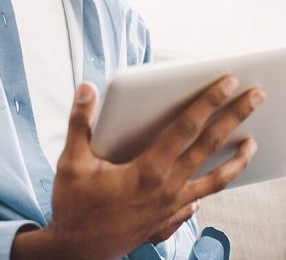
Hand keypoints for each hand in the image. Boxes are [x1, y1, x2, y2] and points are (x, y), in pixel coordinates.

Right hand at [12, 78, 263, 259]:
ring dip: (236, 159)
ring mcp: (172, 207)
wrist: (77, 252)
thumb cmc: (74, 205)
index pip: (186, 127)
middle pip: (209, 147)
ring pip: (214, 179)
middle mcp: (168, 188)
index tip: (228, 83)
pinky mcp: (167, 220)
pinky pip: (198, 200)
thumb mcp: (71, 160)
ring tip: (252, 143)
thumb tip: (86, 88)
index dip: (208, 102)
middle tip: (256, 97)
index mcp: (148, 170)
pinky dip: (212, 187)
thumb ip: (80, 121)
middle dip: (234, 118)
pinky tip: (215, 181)